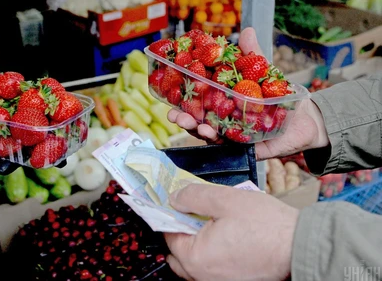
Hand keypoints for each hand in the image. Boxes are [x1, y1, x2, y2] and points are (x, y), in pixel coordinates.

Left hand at [164, 184, 298, 280]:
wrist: (300, 245)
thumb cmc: (267, 225)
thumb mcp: (224, 199)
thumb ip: (193, 196)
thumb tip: (175, 198)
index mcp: (196, 257)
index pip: (170, 235)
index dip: (172, 215)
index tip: (177, 203)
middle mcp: (205, 276)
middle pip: (179, 253)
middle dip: (182, 231)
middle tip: (192, 212)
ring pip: (196, 262)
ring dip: (197, 242)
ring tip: (212, 221)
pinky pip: (213, 267)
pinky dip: (213, 252)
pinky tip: (227, 234)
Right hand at [167, 27, 329, 159]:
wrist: (307, 118)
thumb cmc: (280, 97)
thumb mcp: (264, 73)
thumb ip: (252, 56)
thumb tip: (247, 29)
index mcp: (222, 103)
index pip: (197, 103)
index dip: (182, 101)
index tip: (169, 97)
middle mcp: (224, 120)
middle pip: (198, 121)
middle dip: (184, 120)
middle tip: (175, 116)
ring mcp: (234, 136)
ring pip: (210, 136)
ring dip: (197, 131)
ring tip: (194, 125)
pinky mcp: (246, 148)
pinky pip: (231, 147)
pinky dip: (219, 141)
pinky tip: (211, 133)